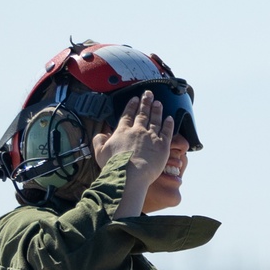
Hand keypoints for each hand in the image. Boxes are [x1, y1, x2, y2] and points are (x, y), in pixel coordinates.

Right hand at [92, 90, 175, 216]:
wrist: (130, 175)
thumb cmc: (114, 166)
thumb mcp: (100, 152)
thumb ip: (99, 141)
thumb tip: (102, 134)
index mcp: (123, 131)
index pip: (128, 115)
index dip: (131, 106)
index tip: (135, 99)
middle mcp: (138, 130)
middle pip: (143, 113)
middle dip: (145, 102)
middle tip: (148, 93)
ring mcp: (151, 137)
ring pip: (155, 120)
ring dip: (157, 110)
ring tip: (158, 103)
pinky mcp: (162, 145)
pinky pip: (167, 132)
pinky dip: (168, 124)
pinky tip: (169, 118)